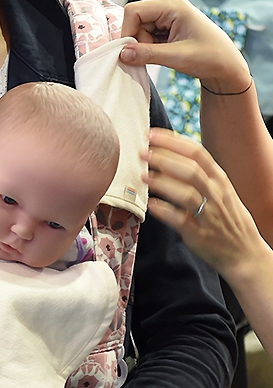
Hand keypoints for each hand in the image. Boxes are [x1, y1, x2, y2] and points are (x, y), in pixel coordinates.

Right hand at [119, 0, 250, 91]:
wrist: (224, 63)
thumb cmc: (209, 57)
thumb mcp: (177, 58)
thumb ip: (147, 54)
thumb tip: (121, 54)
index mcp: (172, 3)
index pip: (133, 11)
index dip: (127, 33)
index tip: (132, 54)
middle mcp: (167, 0)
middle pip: (134, 20)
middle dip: (139, 41)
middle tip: (159, 55)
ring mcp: (165, 9)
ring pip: (138, 28)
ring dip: (145, 44)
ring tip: (167, 52)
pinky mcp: (164, 18)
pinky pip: (144, 31)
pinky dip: (150, 44)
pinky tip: (167, 50)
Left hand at [144, 127, 263, 278]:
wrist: (244, 252)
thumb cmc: (227, 218)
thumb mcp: (221, 190)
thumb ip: (200, 173)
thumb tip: (169, 153)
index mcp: (220, 179)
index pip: (196, 152)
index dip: (171, 142)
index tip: (151, 134)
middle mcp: (216, 194)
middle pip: (190, 170)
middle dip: (164, 158)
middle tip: (142, 152)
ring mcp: (209, 215)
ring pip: (186, 193)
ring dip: (163, 183)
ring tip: (144, 176)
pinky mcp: (199, 235)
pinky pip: (180, 220)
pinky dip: (164, 211)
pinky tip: (151, 205)